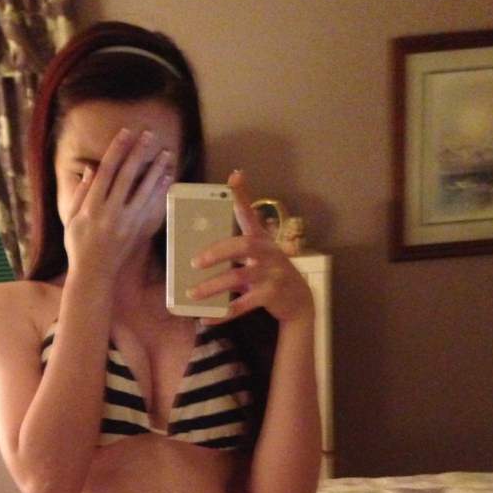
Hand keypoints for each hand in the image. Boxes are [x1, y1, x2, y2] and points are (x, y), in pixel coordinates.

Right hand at [63, 128, 173, 275]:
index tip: (126, 133)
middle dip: (139, 154)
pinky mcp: (136, 231)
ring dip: (156, 170)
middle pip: (127, 177)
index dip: (117, 151)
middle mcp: (110, 213)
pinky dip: (159, 192)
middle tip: (149, 136)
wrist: (93, 273)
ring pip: (144, 191)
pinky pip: (151, 207)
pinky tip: (166, 179)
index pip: (106, 172)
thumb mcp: (71, 218)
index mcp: (91, 207)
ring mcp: (126, 223)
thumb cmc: (78, 245)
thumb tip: (91, 168)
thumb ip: (80, 193)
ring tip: (166, 154)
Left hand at [187, 169, 313, 324]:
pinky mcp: (271, 295)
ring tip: (192, 293)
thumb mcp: (257, 257)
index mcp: (261, 240)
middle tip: (194, 262)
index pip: (249, 213)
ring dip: (212, 286)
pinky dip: (223, 313)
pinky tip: (206, 317)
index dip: (242, 195)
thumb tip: (196, 255)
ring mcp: (271, 274)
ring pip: (237, 278)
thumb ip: (234, 251)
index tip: (234, 176)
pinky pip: (242, 305)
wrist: (299, 300)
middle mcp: (268, 253)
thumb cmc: (269, 274)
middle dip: (217, 252)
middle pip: (242, 246)